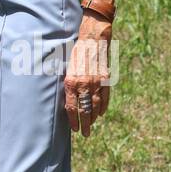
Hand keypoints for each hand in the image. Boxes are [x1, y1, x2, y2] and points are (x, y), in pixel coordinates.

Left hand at [64, 11, 112, 136]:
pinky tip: (100, 113)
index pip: (71, 107)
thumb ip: (67, 83)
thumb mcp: (66, 67)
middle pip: (85, 110)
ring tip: (92, 125)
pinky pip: (105, 97)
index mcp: (71, 82)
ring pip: (96, 106)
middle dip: (85, 124)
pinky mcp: (106, 80)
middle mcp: (84, 85)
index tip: (74, 129)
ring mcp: (96, 83)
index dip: (73, 120)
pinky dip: (103, 107)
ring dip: (94, 117)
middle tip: (85, 133)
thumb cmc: (75, 51)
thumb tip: (65, 99)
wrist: (92, 38)